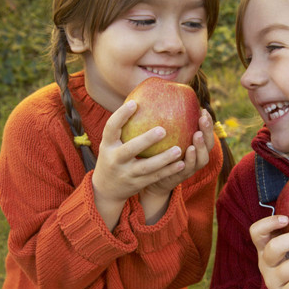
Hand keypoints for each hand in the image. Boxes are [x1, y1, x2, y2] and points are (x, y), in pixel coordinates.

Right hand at [91, 100, 187, 228]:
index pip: (111, 127)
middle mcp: (114, 159)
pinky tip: (182, 163)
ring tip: (178, 149)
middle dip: (146, 140)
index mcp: (107, 145)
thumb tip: (141, 99)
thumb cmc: (114, 156)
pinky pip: (155, 177)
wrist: (106, 189)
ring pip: (146, 167)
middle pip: (129, 150)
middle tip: (163, 130)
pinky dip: (168, 171)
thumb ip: (124, 127)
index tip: (135, 103)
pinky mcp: (136, 184)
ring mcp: (125, 174)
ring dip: (163, 159)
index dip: (121, 115)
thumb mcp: (111, 143)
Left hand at [144, 109, 214, 194]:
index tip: (202, 110)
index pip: (205, 133)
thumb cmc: (159, 154)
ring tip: (197, 135)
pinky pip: (188, 169)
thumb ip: (166, 124)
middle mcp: (196, 157)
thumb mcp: (164, 139)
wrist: (152, 180)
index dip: (207, 122)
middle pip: (208, 145)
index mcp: (195, 147)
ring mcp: (190, 168)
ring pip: (202, 158)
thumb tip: (156, 99)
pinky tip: (187, 150)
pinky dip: (190, 160)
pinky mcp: (181, 177)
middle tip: (203, 118)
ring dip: (201, 146)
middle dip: (208, 131)